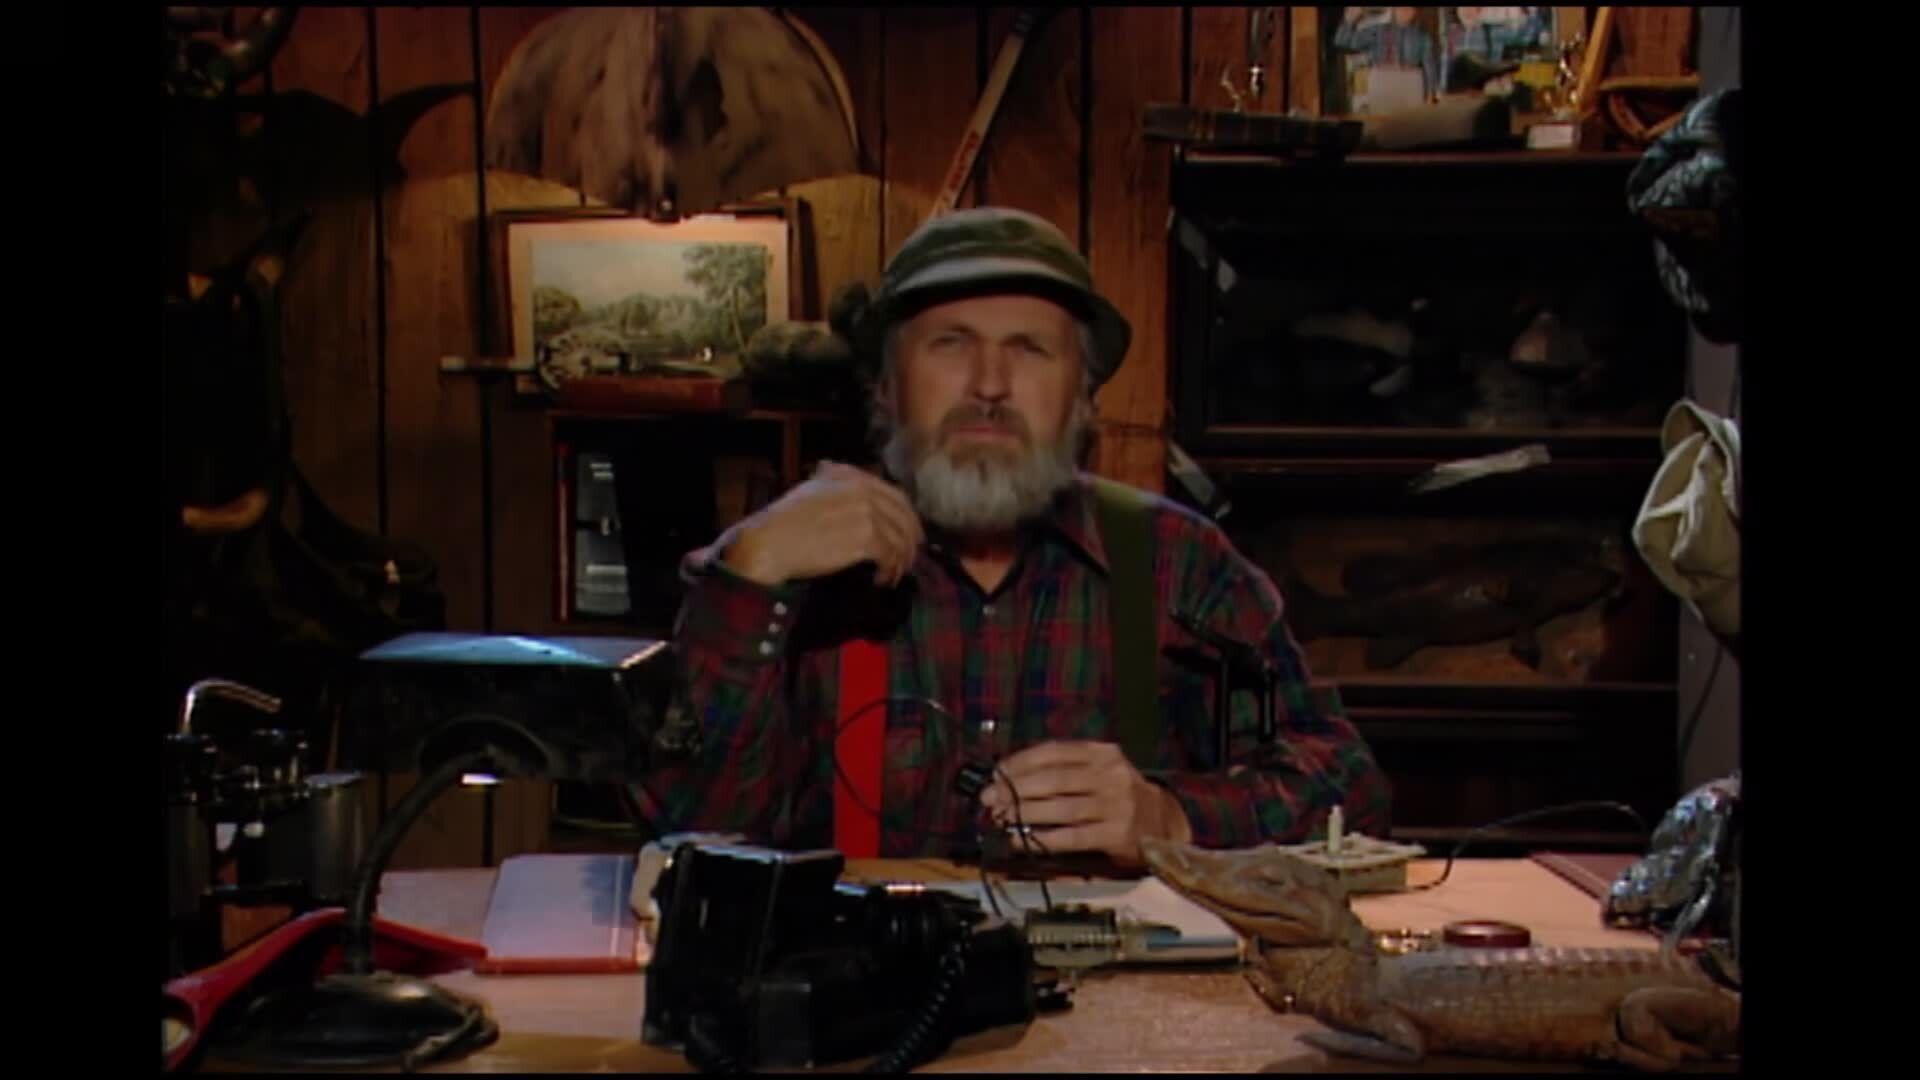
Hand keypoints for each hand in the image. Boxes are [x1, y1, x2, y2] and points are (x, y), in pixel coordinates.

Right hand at [723, 461, 924, 587]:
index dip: (907, 517)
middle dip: (910, 540)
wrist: (768, 542)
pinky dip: (888, 570)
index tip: (909, 534)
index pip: (896, 495)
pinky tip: (880, 579)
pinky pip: (890, 556)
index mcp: (852, 478)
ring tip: (891, 575)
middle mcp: (864, 491)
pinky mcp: (866, 538)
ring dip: (900, 560)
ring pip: (900, 539)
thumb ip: (834, 484)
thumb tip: (846, 482)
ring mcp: (867, 513)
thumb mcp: (810, 490)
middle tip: (907, 560)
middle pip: (904, 517)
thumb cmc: (781, 522)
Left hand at [978, 740, 1193, 868]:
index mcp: (1103, 753)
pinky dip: (1041, 839)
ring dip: (1024, 813)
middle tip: (989, 799)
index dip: (1021, 762)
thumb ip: (1066, 770)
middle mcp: (1112, 775)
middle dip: (1016, 789)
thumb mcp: (1101, 772)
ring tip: (999, 818)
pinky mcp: (1117, 834)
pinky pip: (1071, 837)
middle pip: (1054, 779)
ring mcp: (1116, 805)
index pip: (1055, 752)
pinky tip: (1018, 840)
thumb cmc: (1120, 797)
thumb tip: (1012, 778)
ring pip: (1060, 808)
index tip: (996, 773)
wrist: (1165, 825)